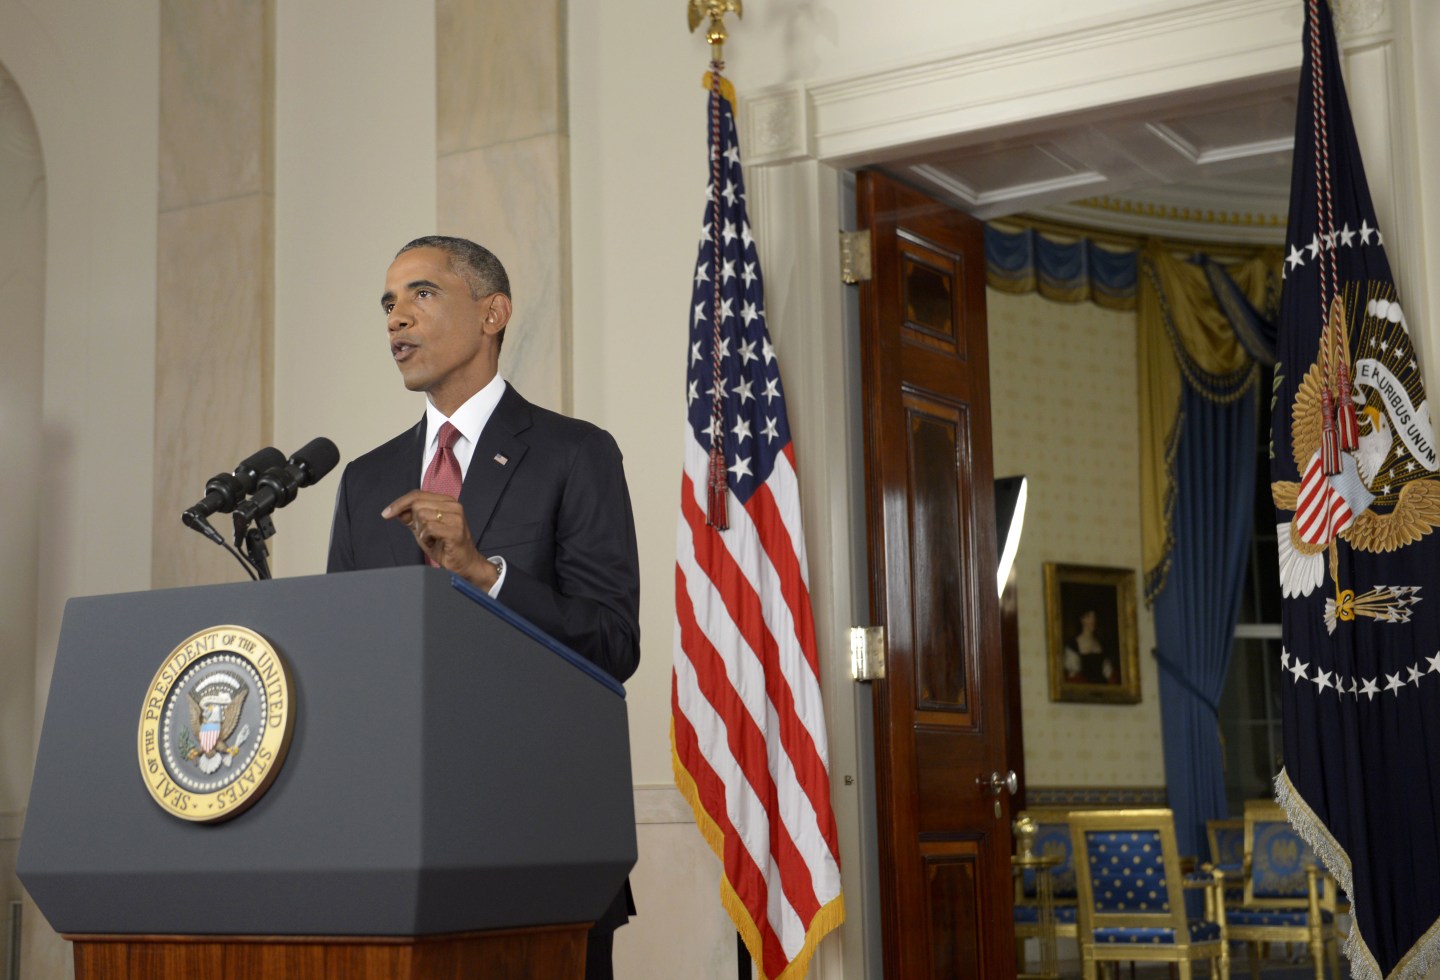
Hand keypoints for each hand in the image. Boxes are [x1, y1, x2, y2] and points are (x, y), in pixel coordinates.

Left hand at [381, 490, 498, 589]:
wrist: (464, 563)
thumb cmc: (445, 546)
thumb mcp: (423, 530)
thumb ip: (411, 518)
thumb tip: (397, 511)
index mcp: (446, 501)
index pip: (417, 494)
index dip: (399, 503)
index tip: (385, 514)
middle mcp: (453, 505)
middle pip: (417, 504)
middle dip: (413, 521)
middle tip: (423, 534)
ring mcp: (456, 517)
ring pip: (422, 515)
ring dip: (421, 531)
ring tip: (431, 539)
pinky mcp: (455, 530)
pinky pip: (429, 528)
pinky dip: (426, 537)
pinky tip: (433, 542)